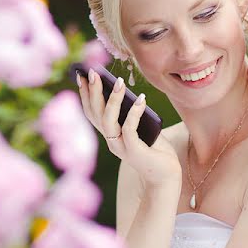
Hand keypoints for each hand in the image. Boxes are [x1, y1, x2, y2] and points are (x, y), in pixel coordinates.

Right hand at [78, 69, 180, 187]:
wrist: (165, 176)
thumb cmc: (154, 148)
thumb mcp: (141, 127)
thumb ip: (132, 113)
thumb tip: (127, 91)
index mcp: (109, 135)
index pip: (91, 112)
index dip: (85, 94)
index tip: (81, 74)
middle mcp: (110, 141)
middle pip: (95, 114)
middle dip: (93, 91)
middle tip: (94, 71)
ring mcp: (121, 148)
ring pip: (108, 121)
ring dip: (112, 100)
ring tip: (118, 82)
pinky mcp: (134, 152)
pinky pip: (129, 129)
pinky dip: (133, 113)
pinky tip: (140, 99)